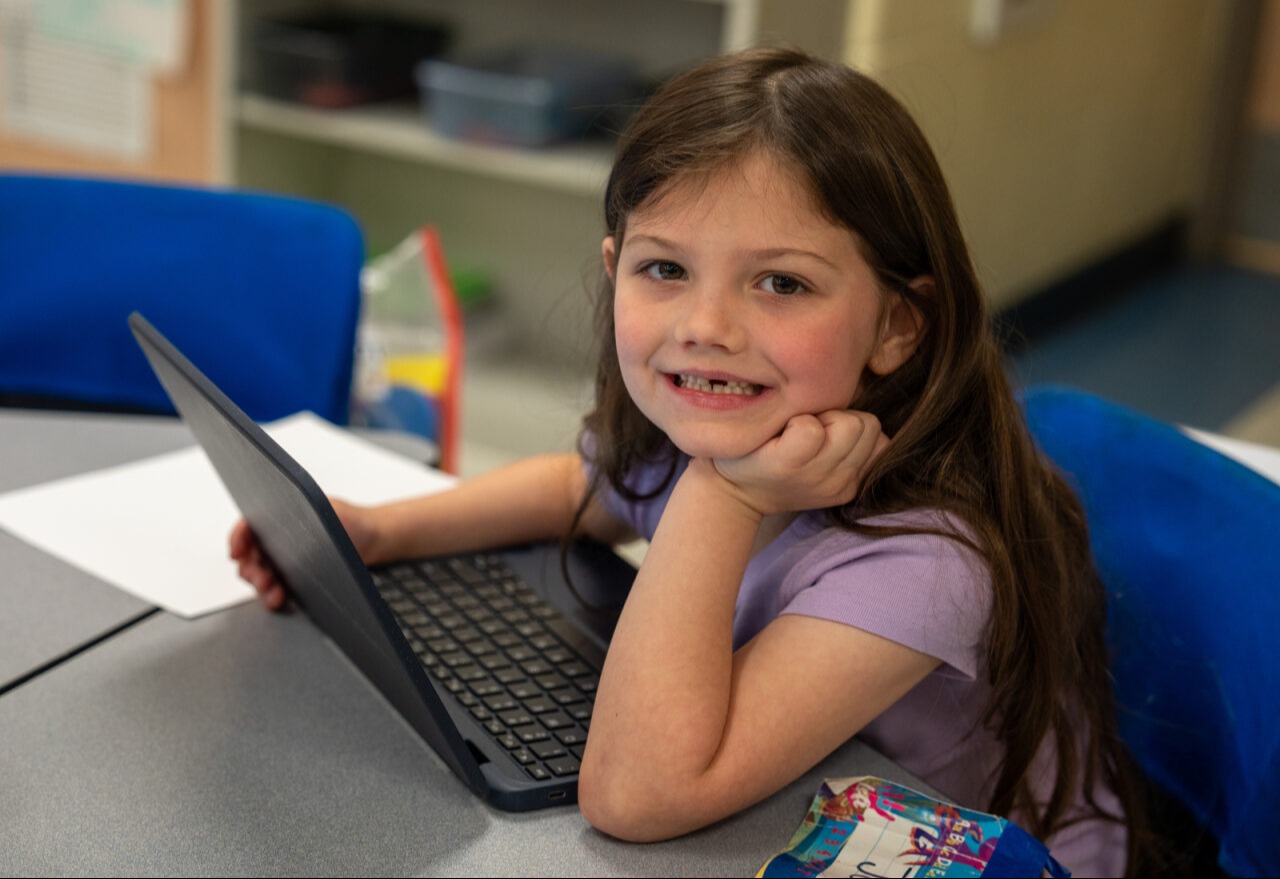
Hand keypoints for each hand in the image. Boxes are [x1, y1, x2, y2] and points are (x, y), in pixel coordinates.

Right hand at [229, 498, 377, 610]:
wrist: (375, 543)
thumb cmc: (354, 521)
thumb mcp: (333, 510)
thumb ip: (312, 512)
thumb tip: (291, 519)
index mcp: (280, 517)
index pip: (248, 525)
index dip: (237, 537)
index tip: (237, 552)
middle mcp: (278, 541)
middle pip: (250, 556)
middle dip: (250, 570)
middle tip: (263, 580)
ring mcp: (285, 562)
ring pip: (260, 576)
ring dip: (261, 586)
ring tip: (274, 594)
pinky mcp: (295, 581)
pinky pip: (275, 590)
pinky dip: (273, 596)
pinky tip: (280, 600)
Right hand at [710, 409, 886, 516]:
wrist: (742, 495)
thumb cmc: (743, 450)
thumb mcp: (745, 426)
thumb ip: (778, 407)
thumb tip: (822, 386)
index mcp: (787, 463)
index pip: (814, 426)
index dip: (804, 415)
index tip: (789, 424)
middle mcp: (817, 479)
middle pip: (857, 425)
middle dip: (838, 416)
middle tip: (814, 425)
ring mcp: (837, 487)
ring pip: (874, 434)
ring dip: (852, 428)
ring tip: (826, 435)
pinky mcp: (849, 492)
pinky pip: (878, 450)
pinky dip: (862, 444)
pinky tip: (836, 448)